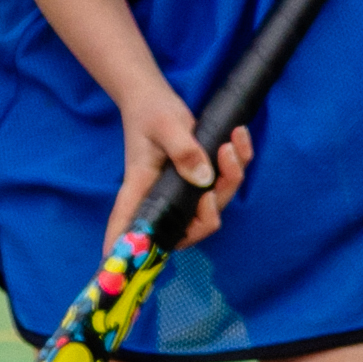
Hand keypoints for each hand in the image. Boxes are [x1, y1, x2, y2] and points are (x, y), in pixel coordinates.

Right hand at [116, 75, 253, 242]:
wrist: (153, 98)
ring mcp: (182, 191)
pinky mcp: (198, 177)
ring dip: (232, 174)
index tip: (122, 263)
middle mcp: (162, 197)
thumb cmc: (151, 112)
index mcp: (141, 189)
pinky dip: (240, 160)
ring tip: (232, 140)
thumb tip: (205, 179)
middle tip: (223, 160)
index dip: (129, 251)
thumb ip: (184, 151)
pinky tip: (240, 135)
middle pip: (192, 226)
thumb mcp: (166, 125)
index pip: (130, 226)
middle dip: (216, 205)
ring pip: (214, 203)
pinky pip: (225, 181)